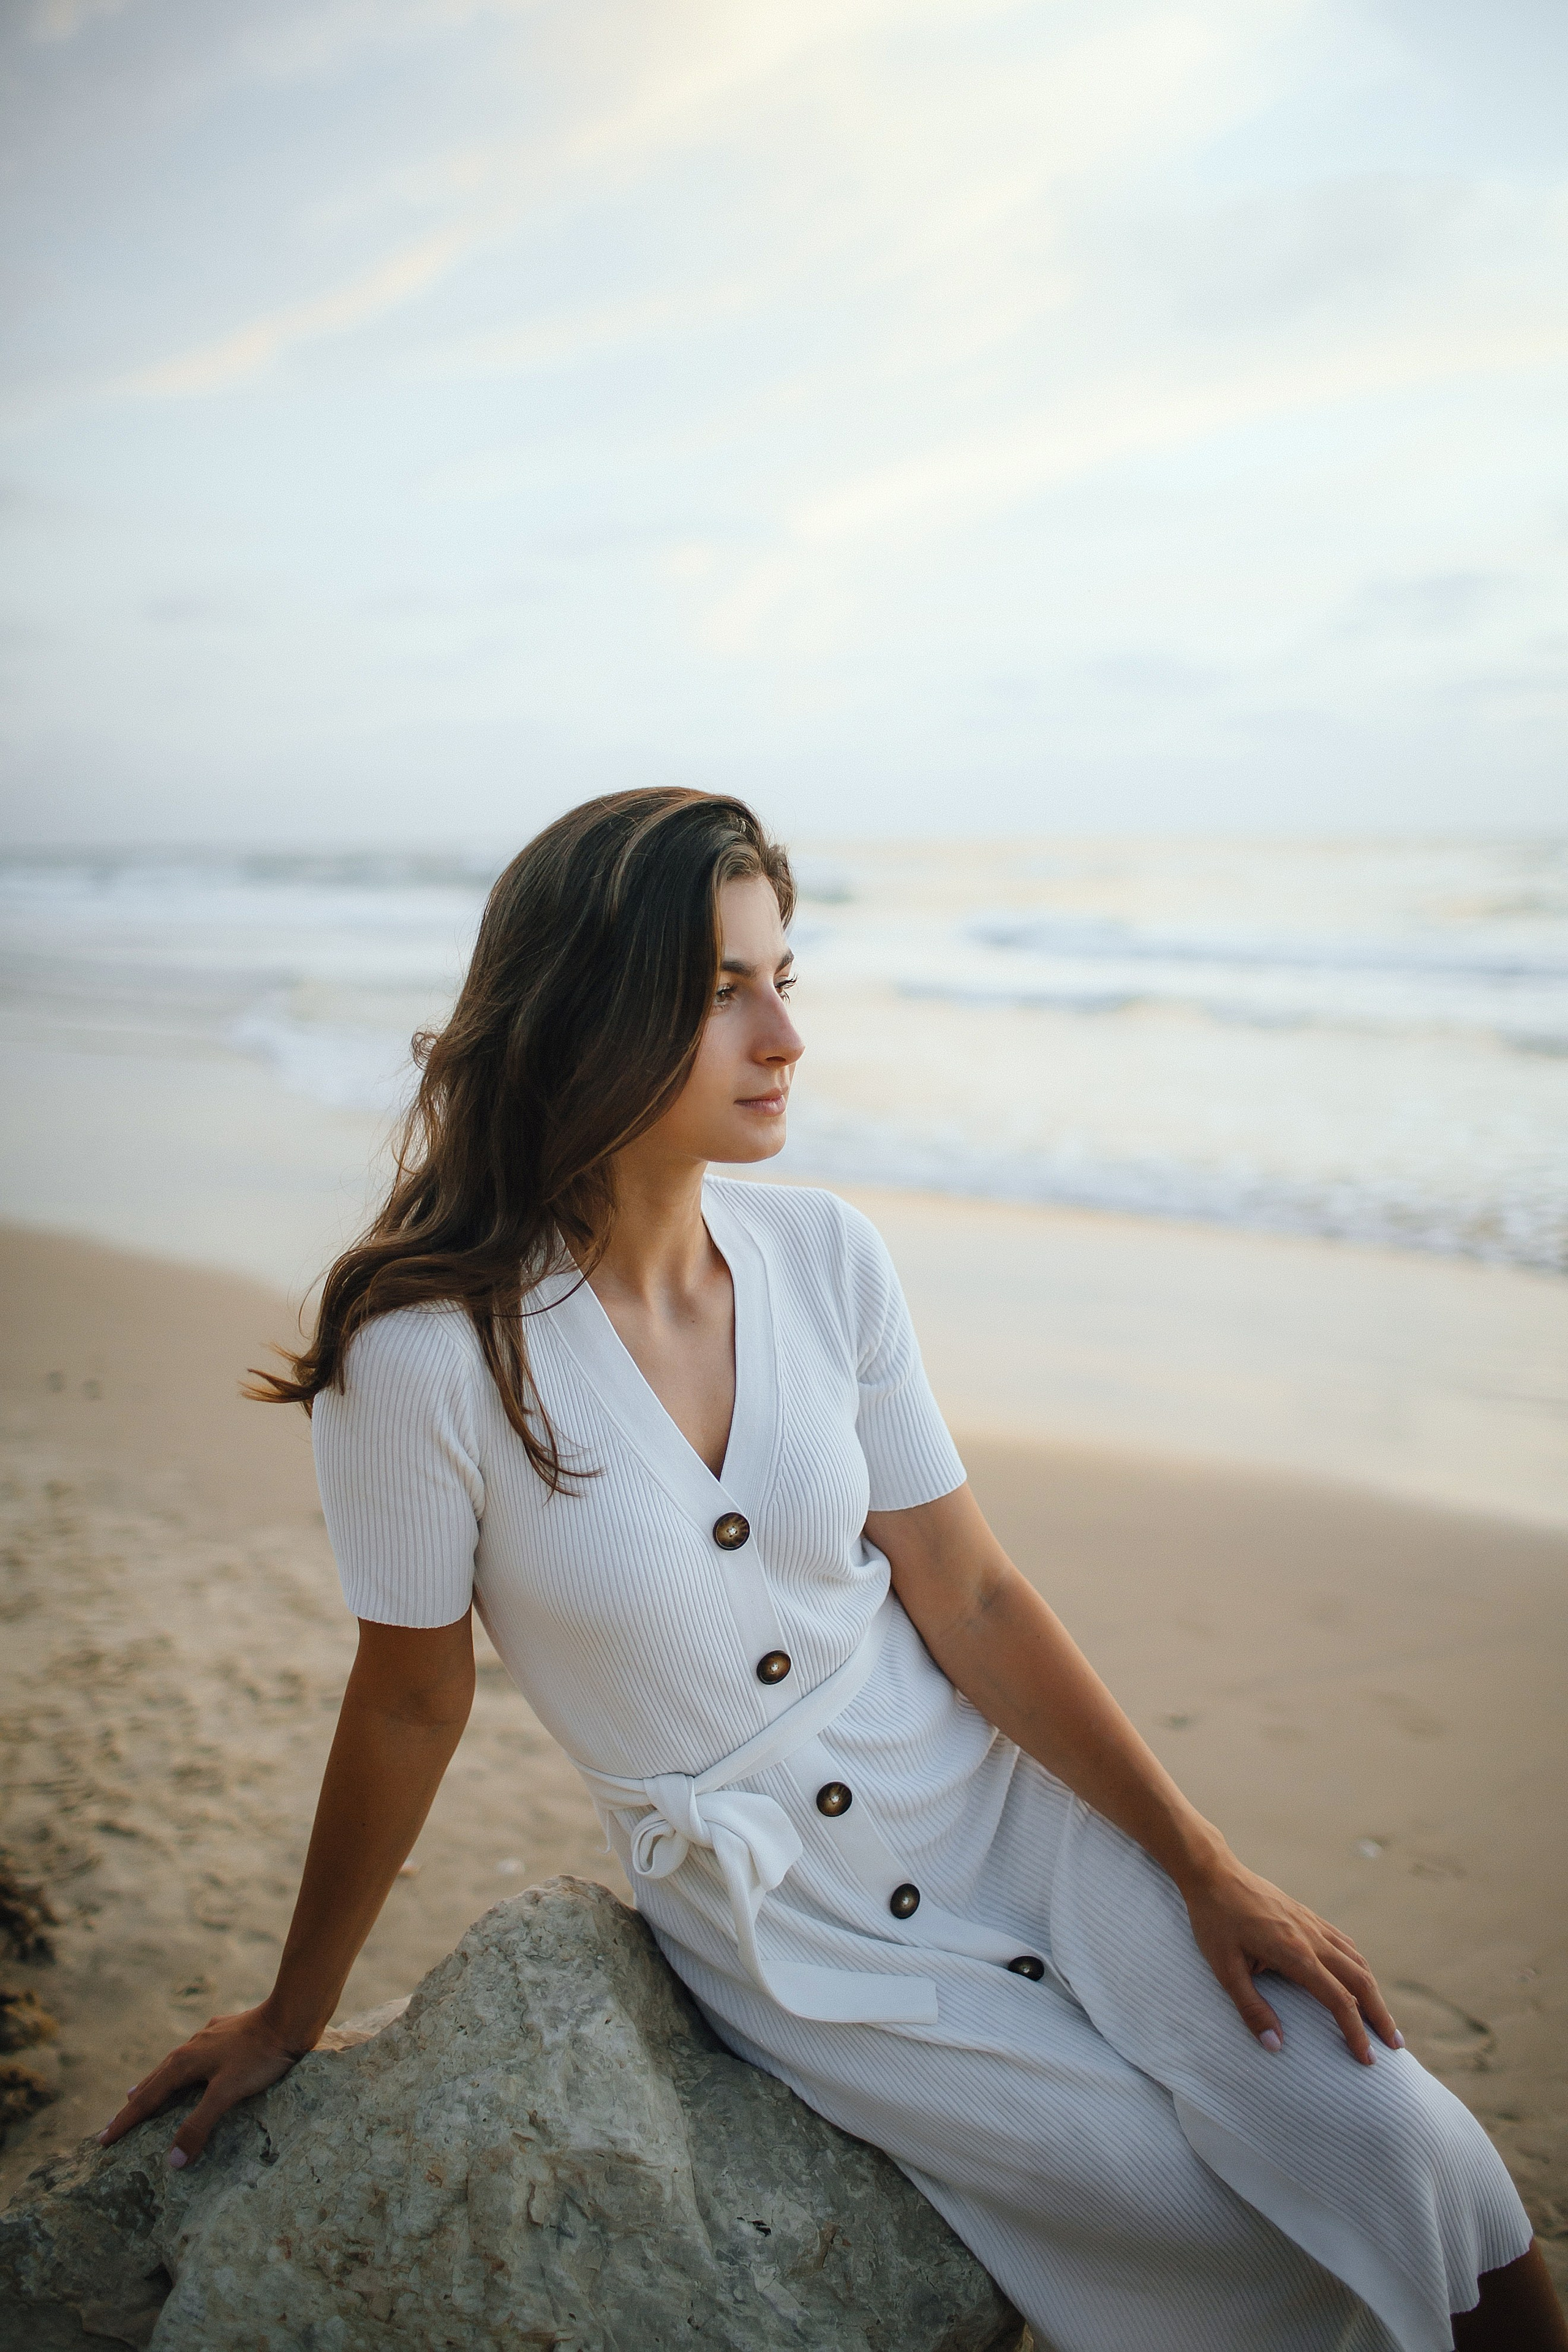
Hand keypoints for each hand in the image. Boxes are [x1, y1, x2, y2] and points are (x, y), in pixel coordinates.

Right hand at [96, 2006, 306, 2166]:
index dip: (124, 2122)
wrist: (289, 2017)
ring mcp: (207, 2038)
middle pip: (153, 2082)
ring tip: (138, 2093)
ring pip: (171, 2065)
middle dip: (132, 2106)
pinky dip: (179, 2069)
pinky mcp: (225, 2032)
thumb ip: (199, 2125)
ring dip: (153, 2084)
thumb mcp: (227, 2094)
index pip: (145, 2100)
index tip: (102, 2141)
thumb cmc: (259, 2057)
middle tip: (113, 2125)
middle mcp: (189, 2048)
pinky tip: (188, 2064)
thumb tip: (172, 2160)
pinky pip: (193, 2055)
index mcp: (183, 2063)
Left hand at [1180, 1854, 1402, 2064]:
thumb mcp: (1224, 1968)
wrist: (1214, 1873)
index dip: (1355, 2032)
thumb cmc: (1214, 1921)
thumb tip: (1276, 2046)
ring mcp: (1312, 1924)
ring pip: (1357, 1961)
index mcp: (1296, 1954)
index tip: (1367, 2059)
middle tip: (1395, 2045)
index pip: (1338, 2000)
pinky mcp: (1307, 1916)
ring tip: (1383, 2019)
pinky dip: (1359, 1966)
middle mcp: (1312, 1938)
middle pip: (1361, 1980)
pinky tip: (1359, 1979)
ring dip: (1374, 1992)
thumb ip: (1251, 2008)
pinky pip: (1344, 1943)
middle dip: (1381, 2015)